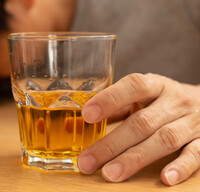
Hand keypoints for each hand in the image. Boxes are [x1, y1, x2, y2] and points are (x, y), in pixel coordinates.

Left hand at [77, 73, 199, 185]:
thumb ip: (113, 107)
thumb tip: (75, 123)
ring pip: (164, 140)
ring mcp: (193, 121)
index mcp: (156, 85)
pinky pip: (196, 154)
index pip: (133, 85)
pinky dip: (181, 166)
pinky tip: (164, 178)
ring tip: (110, 174)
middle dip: (111, 143)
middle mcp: (175, 101)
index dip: (110, 98)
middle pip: (142, 122)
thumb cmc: (165, 101)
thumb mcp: (142, 96)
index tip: (87, 114)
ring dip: (135, 159)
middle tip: (87, 161)